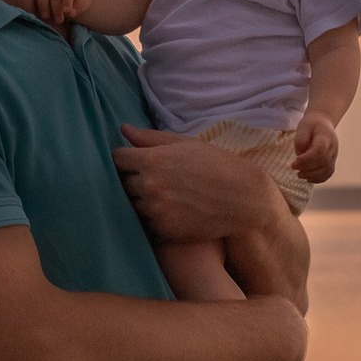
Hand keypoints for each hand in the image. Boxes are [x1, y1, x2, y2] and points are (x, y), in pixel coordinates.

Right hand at [34, 0, 89, 26]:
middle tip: (59, 20)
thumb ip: (79, 6)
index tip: (66, 11)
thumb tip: (69, 12)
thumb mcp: (84, 2)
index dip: (67, 0)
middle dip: (56, 8)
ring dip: (44, 6)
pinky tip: (41, 14)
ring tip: (47, 18)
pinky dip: (37, 5)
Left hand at [112, 124, 286, 245]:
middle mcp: (150, 186)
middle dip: (133, 180)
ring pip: (134, 205)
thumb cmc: (216, 166)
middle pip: (122, 183)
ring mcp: (156, 211)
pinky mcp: (164, 230)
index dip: (125, 160)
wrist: (244, 200)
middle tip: (154, 179)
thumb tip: (123, 129)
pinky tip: (174, 211)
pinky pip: (147, 224)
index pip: (117, 159)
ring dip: (143, 201)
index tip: (135, 162)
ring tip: (167, 195)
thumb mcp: (186, 144)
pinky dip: (156, 218)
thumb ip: (150, 138)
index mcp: (152, 160)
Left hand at [292, 115, 338, 182]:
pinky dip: (318, 179)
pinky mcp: (332, 162)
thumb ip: (301, 138)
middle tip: (293, 167)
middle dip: (307, 167)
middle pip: (322, 162)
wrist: (323, 124)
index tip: (296, 160)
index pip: (320, 151)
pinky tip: (308, 179)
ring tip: (299, 174)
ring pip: (326, 170)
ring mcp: (334, 156)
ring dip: (312, 175)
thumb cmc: (312, 124)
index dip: (308, 158)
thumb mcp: (303, 126)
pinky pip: (328, 174)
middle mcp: (333, 148)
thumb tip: (299, 153)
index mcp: (326, 137)